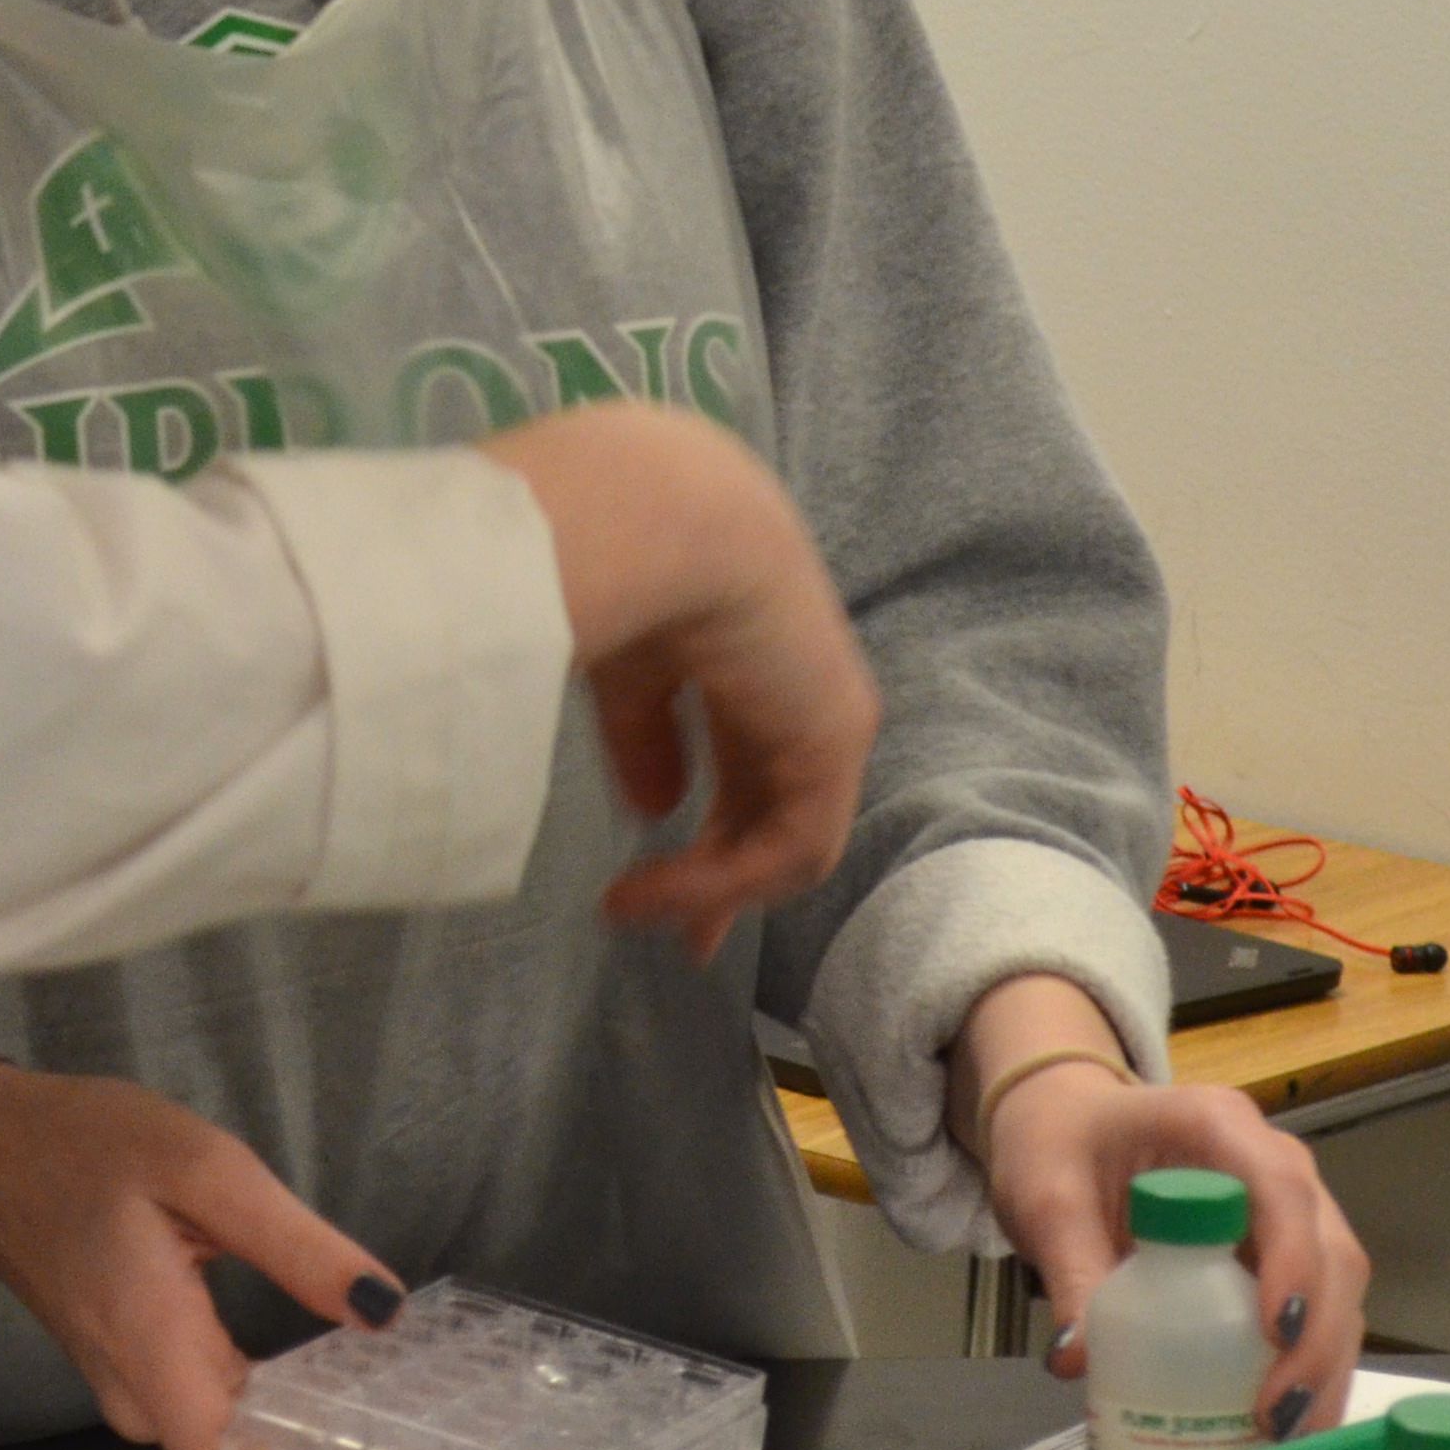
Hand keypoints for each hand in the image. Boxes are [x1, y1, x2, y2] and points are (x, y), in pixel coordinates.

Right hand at [0, 1064, 402, 1449]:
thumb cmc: (87, 1147)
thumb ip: (293, 1245)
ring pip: (226, 1435)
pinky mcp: (130, 1377)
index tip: (369, 1435)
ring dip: (290, 1418)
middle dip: (313, 1434)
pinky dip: (256, 1395)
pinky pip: (204, 1409)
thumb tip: (384, 1311)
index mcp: (157, 1352)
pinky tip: (305, 1369)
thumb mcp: (201, 1167)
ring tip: (366, 1384)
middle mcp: (138, 1399)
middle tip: (394, 1401)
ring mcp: (128, 1394)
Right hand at [481, 403, 878, 959]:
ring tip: (642, 914)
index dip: (694, 815)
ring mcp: (823, 712)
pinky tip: (663, 890)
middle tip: (677, 934)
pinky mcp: (834, 740)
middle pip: (769, 798)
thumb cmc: (614, 561)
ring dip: (715, 885)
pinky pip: (790, 840)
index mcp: (739, 647)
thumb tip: (653, 807)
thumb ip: (641, 733)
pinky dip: (726, 878)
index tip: (644, 879)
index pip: (736, 750)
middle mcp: (793, 682)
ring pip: (784, 829)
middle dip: (720, 869)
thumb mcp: (620, 662)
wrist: (657, 515)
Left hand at [959, 981, 1369, 1436]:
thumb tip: (1077, 1359)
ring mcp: (1286, 1207)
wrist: (1062, 1123)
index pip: (1278, 1186)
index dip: (1292, 1260)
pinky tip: (1286, 1412)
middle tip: (1276, 1412)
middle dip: (1315, 1336)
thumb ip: (1068, 1271)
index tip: (1274, 1331)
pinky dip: (1310, 1360)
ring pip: (1337, 1285)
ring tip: (1285, 1428)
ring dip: (1323, 1361)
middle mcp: (1270, 1160)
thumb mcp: (1047, 1199)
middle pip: (1327, 1248)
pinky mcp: (1284, 1249)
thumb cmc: (1057, 1142)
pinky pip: (1318, 1305)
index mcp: (1213, 1123)